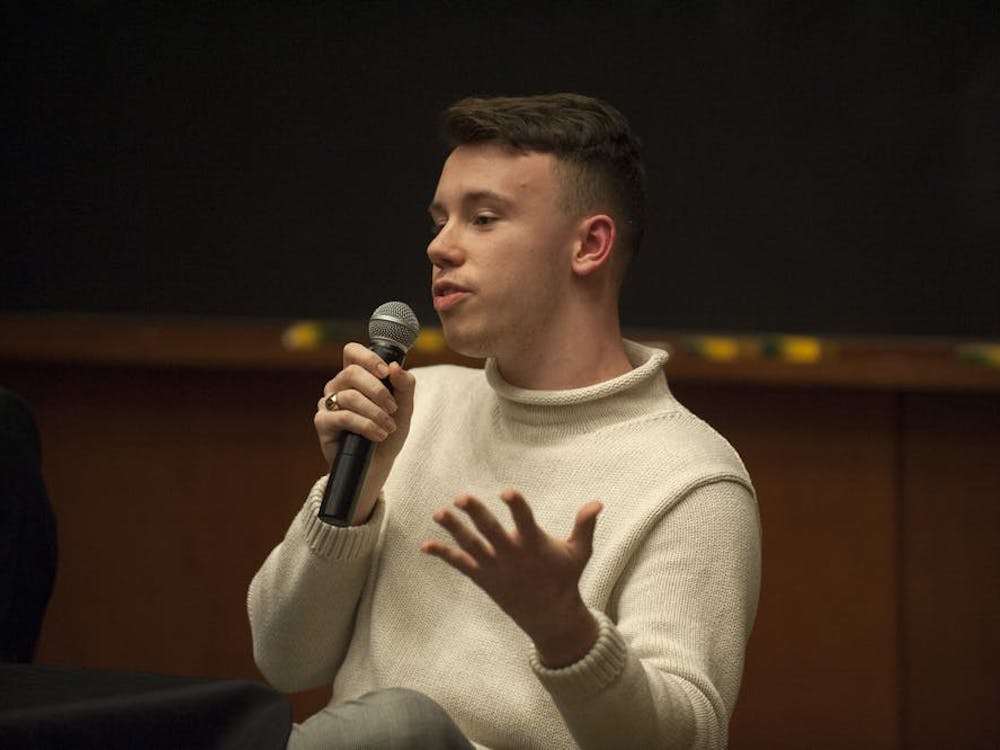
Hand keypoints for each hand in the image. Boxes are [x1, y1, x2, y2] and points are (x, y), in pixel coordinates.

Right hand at [314, 342, 415, 523]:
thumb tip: (395, 367)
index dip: (368, 357)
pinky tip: (378, 435)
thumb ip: (405, 385)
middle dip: (378, 390)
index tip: (385, 372)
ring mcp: (328, 403)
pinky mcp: (323, 423)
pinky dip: (366, 425)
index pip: (352, 352)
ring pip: (350, 396)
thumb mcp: (404, 407)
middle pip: (351, 372)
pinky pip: (344, 416)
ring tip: (389, 428)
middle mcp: (338, 386)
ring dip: (375, 413)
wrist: (378, 464)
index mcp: (355, 376)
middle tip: (393, 408)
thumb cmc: (389, 432)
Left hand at [421, 489, 601, 667]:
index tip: (506, 492)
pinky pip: (460, 564)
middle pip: (490, 532)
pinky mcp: (483, 578)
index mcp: (534, 545)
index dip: (516, 506)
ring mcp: (495, 568)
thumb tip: (598, 502)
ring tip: (438, 513)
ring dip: (453, 530)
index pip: (524, 520)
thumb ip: (585, 525)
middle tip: (460, 497)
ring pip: (470, 546)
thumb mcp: (579, 552)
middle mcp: (512, 555)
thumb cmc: (565, 578)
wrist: (550, 616)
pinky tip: (425, 545)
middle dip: (476, 514)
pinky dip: (443, 554)